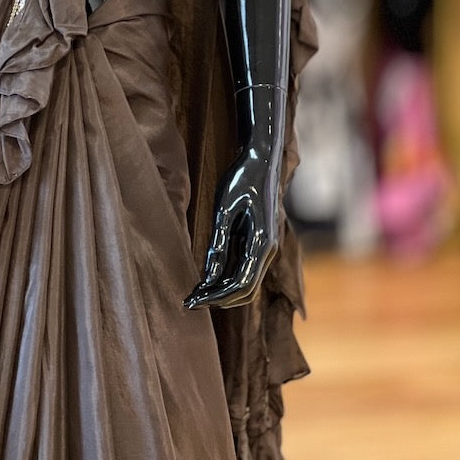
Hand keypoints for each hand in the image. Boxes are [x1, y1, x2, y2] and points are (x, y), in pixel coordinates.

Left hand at [183, 147, 279, 309]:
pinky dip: (227, 277)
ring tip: (195, 292)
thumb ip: (219, 243)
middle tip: (190, 301)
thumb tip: (209, 276)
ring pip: (247, 282)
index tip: (192, 301)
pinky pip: (245, 267)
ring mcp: (267, 246)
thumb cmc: (241, 178)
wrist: (262, 158)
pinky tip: (206, 276)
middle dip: (219, 299)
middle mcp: (269, 250)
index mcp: (263, 243)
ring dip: (222, 290)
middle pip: (246, 290)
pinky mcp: (260, 241)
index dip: (216, 297)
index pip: (241, 284)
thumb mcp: (224, 208)